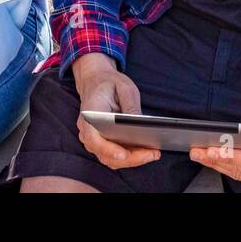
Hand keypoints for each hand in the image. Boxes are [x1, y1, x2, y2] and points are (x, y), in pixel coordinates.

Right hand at [72, 53, 160, 169]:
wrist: (96, 80)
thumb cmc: (109, 83)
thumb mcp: (124, 87)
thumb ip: (131, 106)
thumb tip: (141, 125)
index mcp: (89, 114)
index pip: (93, 137)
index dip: (107, 149)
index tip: (123, 154)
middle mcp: (87, 130)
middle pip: (105, 154)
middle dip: (130, 158)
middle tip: (153, 153)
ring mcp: (93, 139)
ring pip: (110, 159)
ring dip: (132, 160)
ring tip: (153, 153)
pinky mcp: (102, 143)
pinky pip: (114, 156)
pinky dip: (130, 157)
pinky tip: (146, 151)